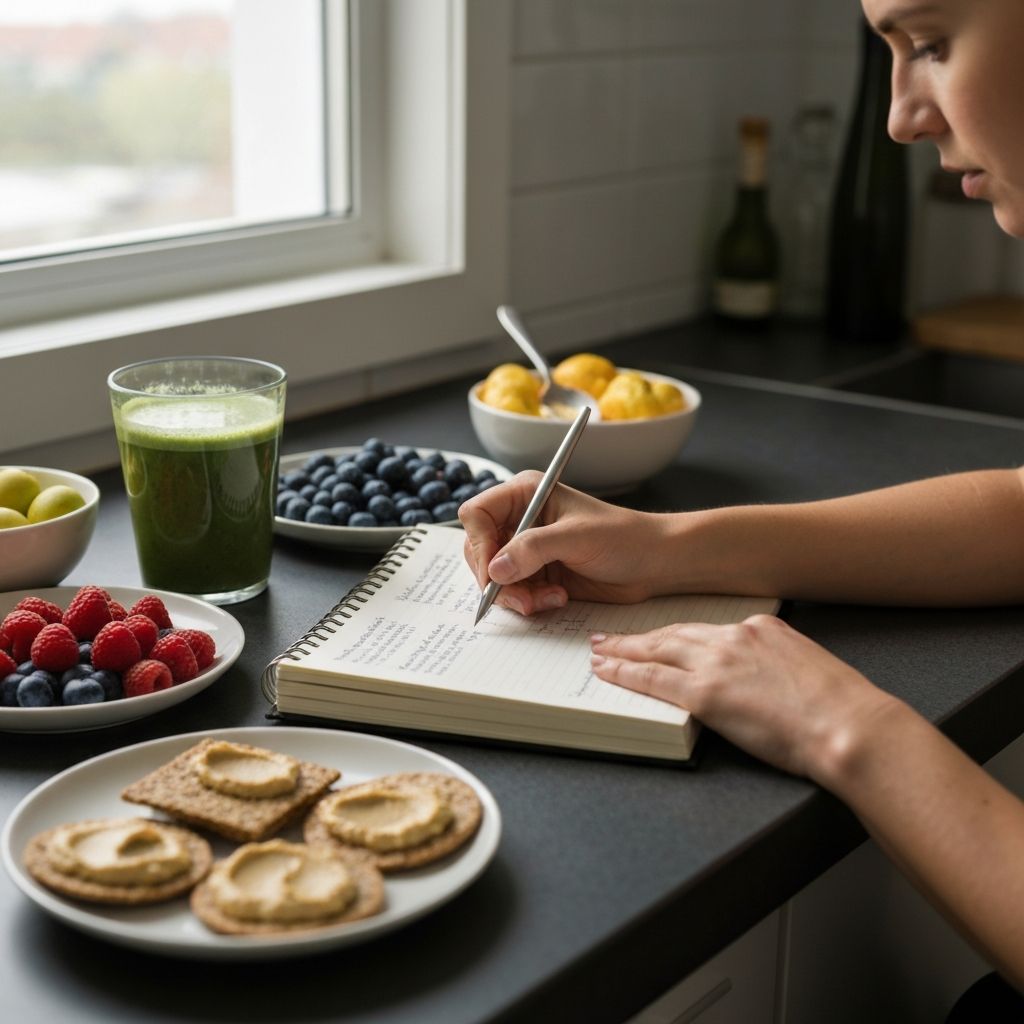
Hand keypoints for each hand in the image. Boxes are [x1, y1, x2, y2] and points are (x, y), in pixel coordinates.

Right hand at [458, 471, 663, 613]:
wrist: (652, 563)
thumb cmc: (623, 536)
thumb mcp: (576, 538)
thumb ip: (533, 549)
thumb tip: (495, 569)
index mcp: (525, 494)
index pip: (477, 514)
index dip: (479, 544)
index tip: (494, 571)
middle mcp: (520, 519)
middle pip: (480, 550)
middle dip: (497, 579)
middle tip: (521, 597)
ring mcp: (527, 549)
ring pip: (494, 578)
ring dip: (516, 595)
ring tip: (547, 599)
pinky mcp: (536, 574)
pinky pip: (514, 593)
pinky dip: (530, 602)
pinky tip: (557, 599)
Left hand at [589, 615, 896, 778]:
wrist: (851, 726)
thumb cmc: (841, 710)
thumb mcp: (808, 670)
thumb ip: (774, 666)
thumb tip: (757, 682)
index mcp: (763, 628)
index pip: (706, 630)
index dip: (675, 636)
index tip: (659, 637)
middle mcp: (735, 636)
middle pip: (674, 634)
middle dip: (639, 637)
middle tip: (609, 637)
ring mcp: (718, 662)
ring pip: (657, 651)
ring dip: (623, 651)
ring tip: (599, 652)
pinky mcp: (706, 692)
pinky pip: (653, 679)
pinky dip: (625, 673)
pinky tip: (607, 673)